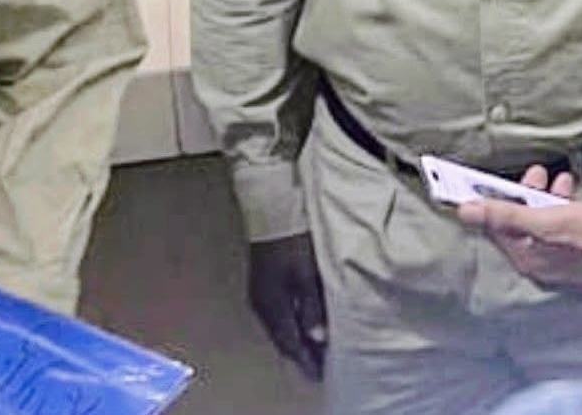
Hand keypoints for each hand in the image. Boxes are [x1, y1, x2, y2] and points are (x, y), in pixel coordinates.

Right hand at [247, 233, 326, 380]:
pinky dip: (291, 323)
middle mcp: (262, 303)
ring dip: (296, 339)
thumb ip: (311, 307)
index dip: (305, 359)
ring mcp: (260, 292)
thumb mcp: (306, 274)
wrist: (273, 208)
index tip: (321, 373)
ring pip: (280, 326)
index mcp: (271, 304)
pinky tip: (302, 324)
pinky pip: (278, 313)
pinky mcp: (264, 281)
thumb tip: (317, 337)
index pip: (289, 342)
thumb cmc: (293, 238)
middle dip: (301, 353)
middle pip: (283, 337)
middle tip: (319, 367)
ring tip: (314, 349)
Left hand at [457, 165, 581, 299]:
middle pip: (519, 227)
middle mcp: (540, 268)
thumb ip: (506, 215)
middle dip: (523, 196)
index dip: (489, 201)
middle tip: (533, 173)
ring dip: (545, 200)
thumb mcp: (548, 221)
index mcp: (527, 260)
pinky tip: (574, 196)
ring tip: (557, 179)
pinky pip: (560, 232)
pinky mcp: (581, 260)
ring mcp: (561, 266)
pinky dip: (562, 211)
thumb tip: (463, 211)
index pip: (494, 228)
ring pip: (542, 227)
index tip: (485, 179)